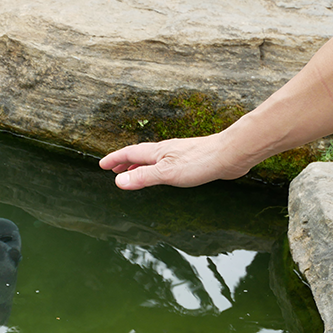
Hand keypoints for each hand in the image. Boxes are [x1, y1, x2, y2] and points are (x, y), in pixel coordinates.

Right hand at [98, 132, 252, 190]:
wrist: (231, 154)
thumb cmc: (200, 162)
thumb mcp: (166, 173)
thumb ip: (142, 177)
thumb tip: (118, 181)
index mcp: (158, 152)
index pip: (130, 153)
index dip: (115, 159)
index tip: (102, 164)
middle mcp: (166, 150)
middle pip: (140, 154)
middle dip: (125, 161)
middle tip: (113, 169)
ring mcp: (179, 154)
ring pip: (153, 158)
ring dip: (140, 165)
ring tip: (133, 171)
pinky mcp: (191, 160)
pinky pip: (165, 163)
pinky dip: (155, 168)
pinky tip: (163, 173)